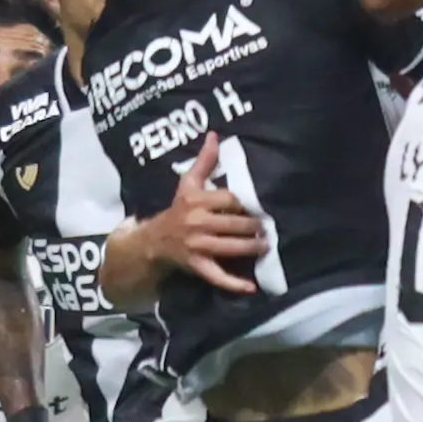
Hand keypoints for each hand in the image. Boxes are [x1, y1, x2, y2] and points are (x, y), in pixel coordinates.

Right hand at [134, 138, 268, 287]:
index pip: (229, 199)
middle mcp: (198, 223)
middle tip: (268, 226)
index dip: (246, 202)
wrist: (154, 240)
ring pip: (231, 247)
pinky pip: (217, 276)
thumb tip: (214, 135)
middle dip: (254, 226)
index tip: (259, 204)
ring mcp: (198, 246)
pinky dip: (234, 284)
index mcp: (197, 201)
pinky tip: (251, 286)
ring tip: (266, 245)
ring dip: (252, 247)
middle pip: (234, 224)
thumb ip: (204, 160)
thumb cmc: (178, 209)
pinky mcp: (197, 265)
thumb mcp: (188, 183)